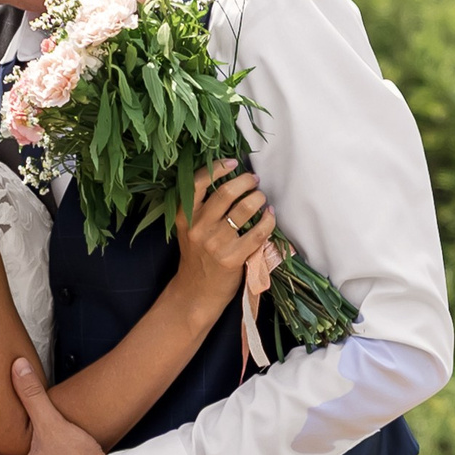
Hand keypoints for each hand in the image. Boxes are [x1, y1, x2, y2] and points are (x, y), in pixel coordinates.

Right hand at [170, 160, 276, 318]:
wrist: (196, 292)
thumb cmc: (197, 257)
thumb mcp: (189, 229)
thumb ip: (201, 208)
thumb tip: (231, 180)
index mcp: (184, 216)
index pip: (198, 183)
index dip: (217, 168)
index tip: (232, 162)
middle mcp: (198, 227)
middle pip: (226, 192)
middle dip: (245, 181)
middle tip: (254, 180)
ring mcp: (215, 243)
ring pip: (245, 208)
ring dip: (258, 198)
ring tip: (261, 198)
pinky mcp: (232, 257)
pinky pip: (258, 231)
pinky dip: (268, 219)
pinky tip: (269, 215)